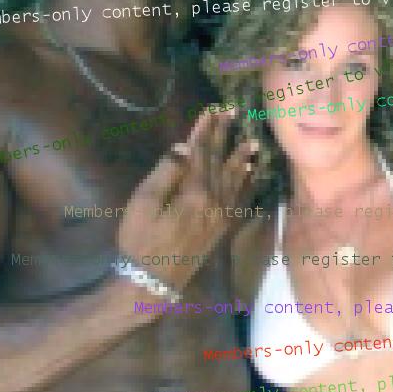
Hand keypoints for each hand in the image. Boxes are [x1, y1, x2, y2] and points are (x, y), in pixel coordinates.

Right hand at [118, 109, 258, 288]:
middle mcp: (214, 202)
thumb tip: (183, 147)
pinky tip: (251, 176)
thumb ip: (166, 173)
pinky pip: (239, 201)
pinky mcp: (221, 229)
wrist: (152, 281)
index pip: (201, 153)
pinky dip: (246, 186)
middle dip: (224, 135)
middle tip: (233, 113)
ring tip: (251, 141)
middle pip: (220, 162)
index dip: (205, 129)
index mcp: (194, 193)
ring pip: (234, 180)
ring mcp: (221, 217)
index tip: (212, 109)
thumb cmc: (140, 240)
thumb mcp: (144, 203)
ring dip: (241, 158)